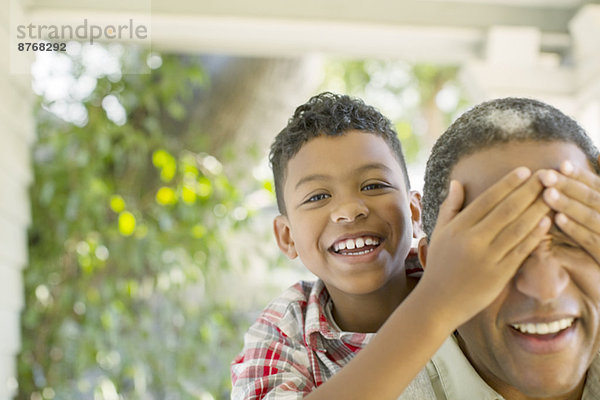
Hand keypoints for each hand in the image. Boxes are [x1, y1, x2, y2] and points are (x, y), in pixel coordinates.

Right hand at [419, 167, 550, 326]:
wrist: (438, 302)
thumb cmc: (439, 265)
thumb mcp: (439, 233)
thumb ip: (450, 207)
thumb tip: (457, 182)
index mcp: (458, 228)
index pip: (487, 200)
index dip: (507, 184)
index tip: (524, 171)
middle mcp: (473, 241)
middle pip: (507, 210)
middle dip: (528, 191)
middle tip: (546, 177)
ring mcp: (487, 258)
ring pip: (517, 229)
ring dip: (537, 210)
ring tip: (551, 196)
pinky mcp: (499, 275)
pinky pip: (521, 251)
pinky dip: (535, 235)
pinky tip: (546, 222)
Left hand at [540, 160, 599, 264]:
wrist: (599, 284)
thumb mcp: (597, 214)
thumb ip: (596, 188)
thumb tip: (598, 155)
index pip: (599, 187)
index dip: (581, 176)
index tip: (561, 164)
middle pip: (594, 199)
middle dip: (569, 186)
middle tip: (545, 175)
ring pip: (593, 218)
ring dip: (569, 205)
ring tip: (547, 194)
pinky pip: (592, 240)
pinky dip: (576, 228)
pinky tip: (558, 219)